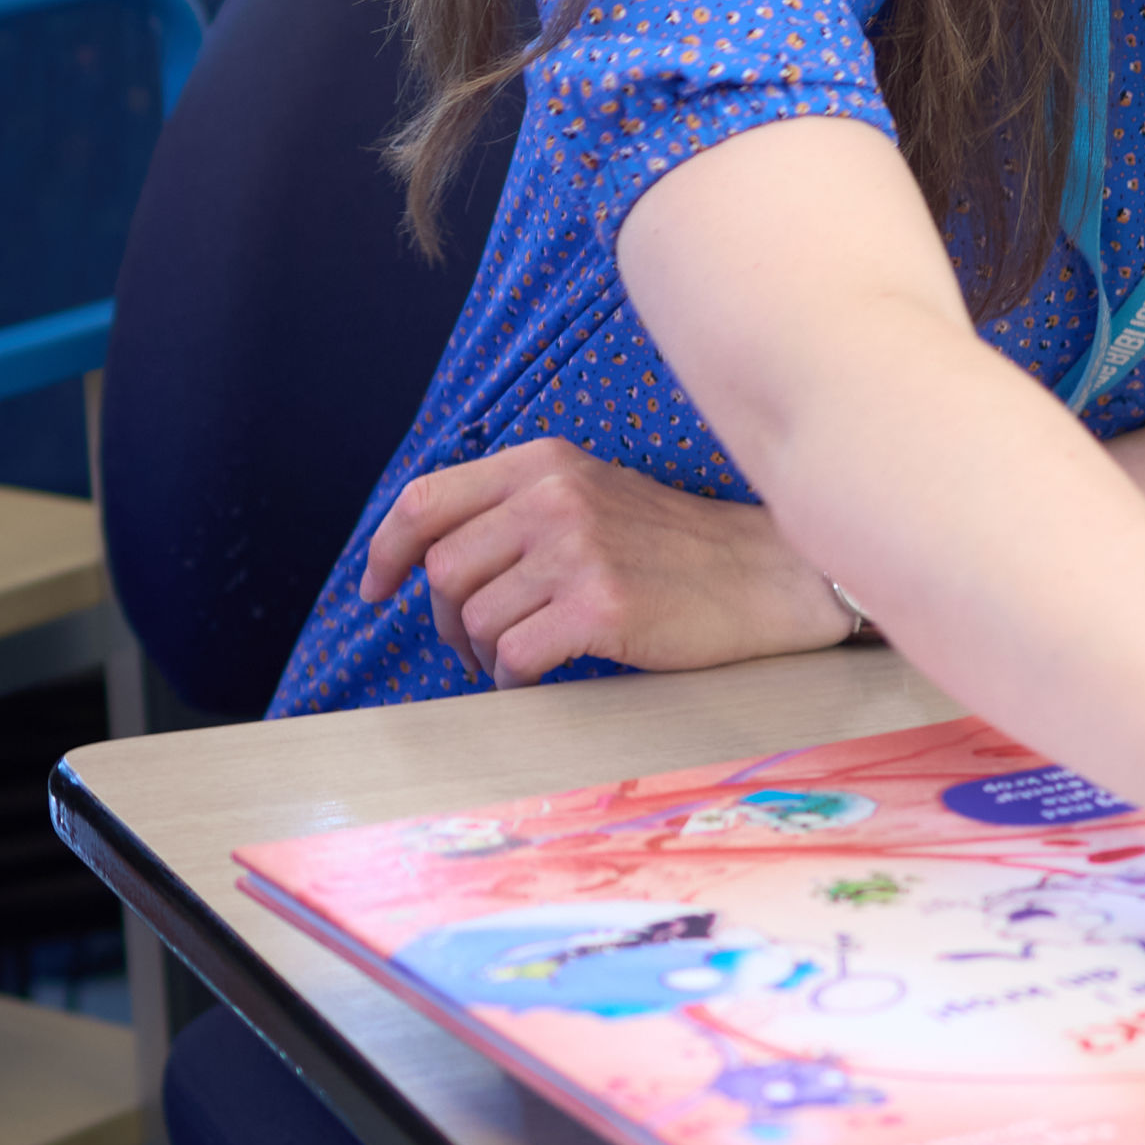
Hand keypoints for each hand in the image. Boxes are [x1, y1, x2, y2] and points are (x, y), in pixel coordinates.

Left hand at [361, 440, 855, 687]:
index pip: (427, 500)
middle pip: (443, 569)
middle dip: (445, 621)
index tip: (377, 589)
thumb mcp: (594, 494)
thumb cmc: (678, 548)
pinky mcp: (599, 606)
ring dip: (484, 656)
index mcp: (545, 463)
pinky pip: (513, 658)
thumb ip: (521, 508)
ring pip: (475, 619)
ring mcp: (576, 550)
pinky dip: (514, 682)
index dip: (387, 552)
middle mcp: (554, 497)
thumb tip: (433, 561)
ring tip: (519, 662)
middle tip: (472, 647)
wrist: (767, 577)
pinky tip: (540, 680)